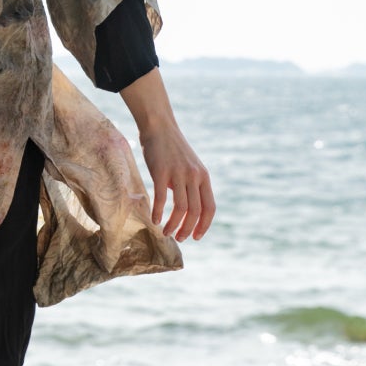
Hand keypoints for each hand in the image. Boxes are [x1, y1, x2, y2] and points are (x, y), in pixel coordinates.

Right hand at [139, 122, 214, 240]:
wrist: (159, 126)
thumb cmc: (172, 148)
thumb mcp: (189, 166)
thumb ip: (191, 184)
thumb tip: (187, 207)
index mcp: (203, 177)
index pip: (210, 208)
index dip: (204, 225)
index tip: (196, 237)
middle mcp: (194, 176)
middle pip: (195, 211)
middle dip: (188, 229)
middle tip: (179, 239)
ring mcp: (178, 173)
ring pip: (181, 208)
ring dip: (173, 225)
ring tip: (166, 233)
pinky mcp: (161, 171)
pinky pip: (161, 197)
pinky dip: (158, 212)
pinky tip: (154, 220)